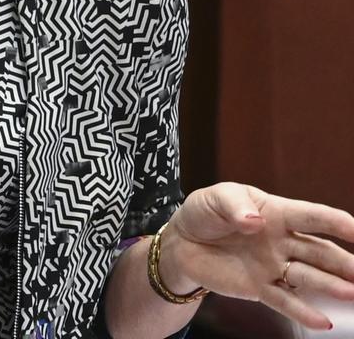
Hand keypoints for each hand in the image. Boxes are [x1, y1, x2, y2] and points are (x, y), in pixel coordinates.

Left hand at [164, 182, 353, 329]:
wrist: (182, 241)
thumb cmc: (206, 213)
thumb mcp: (214, 198)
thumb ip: (234, 206)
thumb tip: (256, 222)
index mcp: (277, 212)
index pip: (312, 216)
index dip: (337, 222)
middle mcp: (283, 241)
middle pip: (319, 251)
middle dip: (345, 261)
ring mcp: (274, 266)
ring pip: (309, 277)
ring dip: (332, 286)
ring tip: (353, 294)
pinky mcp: (260, 287)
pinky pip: (284, 301)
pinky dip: (303, 312)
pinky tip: (323, 322)